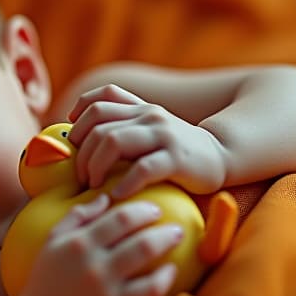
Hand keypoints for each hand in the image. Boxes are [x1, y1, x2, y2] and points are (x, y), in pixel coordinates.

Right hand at [9, 193, 182, 295]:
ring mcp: (105, 284)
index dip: (142, 210)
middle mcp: (92, 260)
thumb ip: (76, 216)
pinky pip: (149, 288)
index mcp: (78, 241)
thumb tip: (104, 197)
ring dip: (166, 241)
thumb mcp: (53, 241)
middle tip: (175, 225)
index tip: (155, 210)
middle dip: (161, 225)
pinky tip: (171, 271)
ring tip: (177, 238)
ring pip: (145, 253)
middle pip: (136, 232)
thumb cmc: (47, 280)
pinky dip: (165, 277)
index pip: (119, 217)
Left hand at [68, 83, 227, 198]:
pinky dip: (124, 184)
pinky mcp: (176, 159)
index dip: (79, 118)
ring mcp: (163, 135)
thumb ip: (124, 126)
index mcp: (140, 109)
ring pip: (113, 141)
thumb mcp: (151, 130)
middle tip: (80, 178)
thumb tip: (79, 137)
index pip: (100, 99)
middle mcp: (149, 116)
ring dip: (95, 166)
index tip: (73, 141)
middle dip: (81, 154)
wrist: (223, 155)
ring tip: (94, 186)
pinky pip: (142, 169)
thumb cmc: (178, 150)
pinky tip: (117, 196)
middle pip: (98, 125)